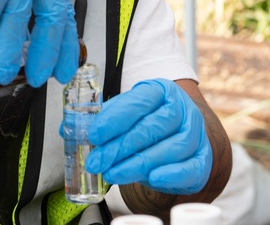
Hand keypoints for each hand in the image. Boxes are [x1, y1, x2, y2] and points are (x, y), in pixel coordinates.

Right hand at [0, 0, 79, 86]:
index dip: (64, 44)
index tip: (63, 71)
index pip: (62, 9)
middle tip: (36, 76)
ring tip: (2, 69)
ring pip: (19, 9)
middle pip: (51, 9)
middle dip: (45, 48)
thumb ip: (17, 18)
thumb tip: (31, 53)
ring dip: (9, 44)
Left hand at [85, 78, 211, 193]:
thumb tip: (66, 128)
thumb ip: (100, 118)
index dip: (115, 119)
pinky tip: (151, 178)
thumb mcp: (125, 112)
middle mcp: (182, 109)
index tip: (94, 134)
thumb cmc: (147, 122)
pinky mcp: (202, 159)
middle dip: (120, 146)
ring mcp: (195, 134)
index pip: (138, 101)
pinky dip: (171, 174)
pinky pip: (191, 167)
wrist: (180, 133)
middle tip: (97, 161)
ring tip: (113, 173)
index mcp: (160, 91)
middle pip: (152, 127)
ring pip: (170, 148)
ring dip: (138, 163)